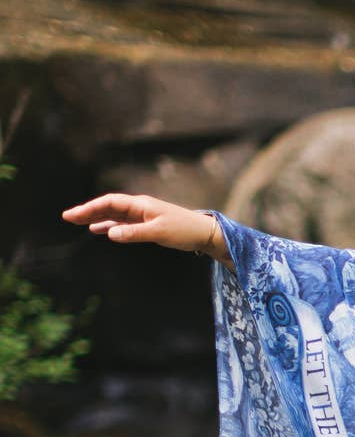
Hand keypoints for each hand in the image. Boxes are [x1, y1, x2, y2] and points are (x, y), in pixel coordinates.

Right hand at [61, 193, 226, 262]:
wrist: (204, 233)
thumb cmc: (183, 230)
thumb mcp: (158, 232)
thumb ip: (134, 233)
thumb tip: (110, 234)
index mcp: (140, 204)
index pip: (110, 202)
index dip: (90, 207)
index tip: (73, 214)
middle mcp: (139, 207)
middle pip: (108, 207)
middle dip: (88, 211)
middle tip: (67, 217)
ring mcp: (143, 215)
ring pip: (115, 215)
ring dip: (97, 218)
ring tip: (78, 222)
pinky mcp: (147, 224)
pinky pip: (124, 224)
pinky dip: (111, 226)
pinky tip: (100, 230)